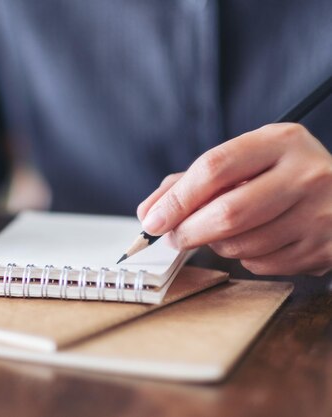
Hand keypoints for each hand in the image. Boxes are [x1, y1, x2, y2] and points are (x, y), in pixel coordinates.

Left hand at [137, 123, 331, 275]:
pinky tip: (257, 240)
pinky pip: (261, 264)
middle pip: (227, 213)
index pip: (214, 168)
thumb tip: (149, 213)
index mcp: (280, 141)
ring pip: (241, 245)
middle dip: (188, 231)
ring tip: (223, 231)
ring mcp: (319, 213)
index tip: (153, 220)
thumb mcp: (246, 162)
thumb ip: (192, 182)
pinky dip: (245, 258)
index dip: (177, 199)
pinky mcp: (323, 248)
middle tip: (174, 237)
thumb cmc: (281, 177)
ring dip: (216, 245)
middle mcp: (305, 174)